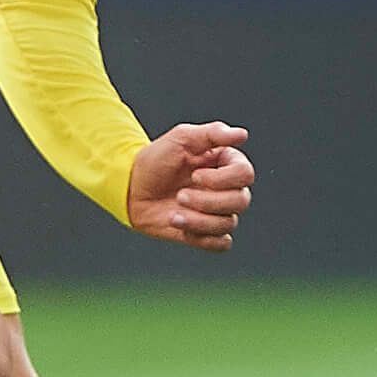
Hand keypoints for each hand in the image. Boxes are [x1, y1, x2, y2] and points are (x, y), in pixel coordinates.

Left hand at [126, 122, 252, 250]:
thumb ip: (213, 133)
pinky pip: (221, 243)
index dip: (222, 178)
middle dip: (208, 201)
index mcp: (225, 164)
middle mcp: (226, 188)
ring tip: (174, 214)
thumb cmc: (156, 160)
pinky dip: (203, 238)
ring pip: (229, 223)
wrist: (131, 187)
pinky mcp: (205, 232)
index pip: (245, 174)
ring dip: (199, 220)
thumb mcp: (181, 138)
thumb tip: (242, 134)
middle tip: (180, 195)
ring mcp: (216, 212)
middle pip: (241, 201)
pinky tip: (180, 225)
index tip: (194, 174)